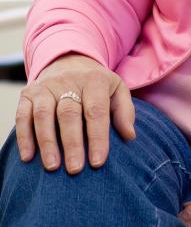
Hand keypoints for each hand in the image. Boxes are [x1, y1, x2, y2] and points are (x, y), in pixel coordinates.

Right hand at [15, 52, 135, 173]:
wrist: (70, 61)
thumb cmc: (96, 84)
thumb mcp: (117, 89)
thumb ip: (125, 111)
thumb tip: (130, 136)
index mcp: (95, 80)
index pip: (97, 110)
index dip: (97, 137)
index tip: (98, 162)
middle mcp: (69, 81)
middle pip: (69, 113)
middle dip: (72, 143)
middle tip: (75, 169)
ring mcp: (46, 87)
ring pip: (44, 115)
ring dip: (47, 142)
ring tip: (53, 166)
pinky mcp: (28, 94)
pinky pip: (22, 116)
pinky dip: (24, 137)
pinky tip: (28, 157)